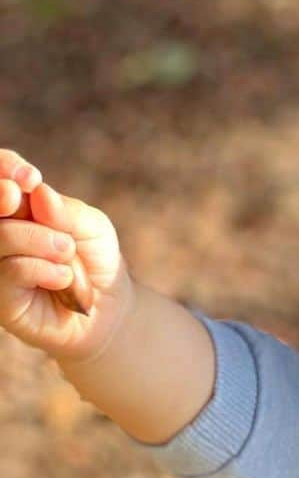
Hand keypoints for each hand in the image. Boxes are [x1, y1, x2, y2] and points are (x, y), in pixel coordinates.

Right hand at [0, 150, 135, 362]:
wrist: (109, 308)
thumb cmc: (95, 260)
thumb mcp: (91, 227)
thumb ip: (64, 209)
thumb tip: (36, 191)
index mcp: (13, 207)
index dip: (4, 169)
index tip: (30, 178)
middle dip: (7, 199)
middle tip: (31, 206)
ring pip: (0, 237)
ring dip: (39, 240)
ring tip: (67, 252)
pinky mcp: (0, 298)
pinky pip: (11, 271)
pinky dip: (43, 269)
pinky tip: (63, 278)